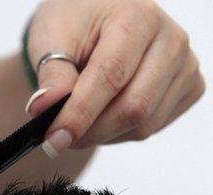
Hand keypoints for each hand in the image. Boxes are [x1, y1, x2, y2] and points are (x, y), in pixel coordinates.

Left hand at [25, 0, 204, 157]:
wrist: (94, 21)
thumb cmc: (74, 24)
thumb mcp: (51, 39)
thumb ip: (52, 74)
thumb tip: (45, 109)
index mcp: (138, 17)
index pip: (111, 76)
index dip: (80, 113)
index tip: (54, 138)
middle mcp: (170, 41)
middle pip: (134, 106)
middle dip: (91, 131)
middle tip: (58, 138)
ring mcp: (184, 66)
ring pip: (143, 124)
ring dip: (103, 134)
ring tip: (76, 122)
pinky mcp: (187, 88)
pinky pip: (151, 127)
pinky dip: (119, 132)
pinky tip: (100, 117)